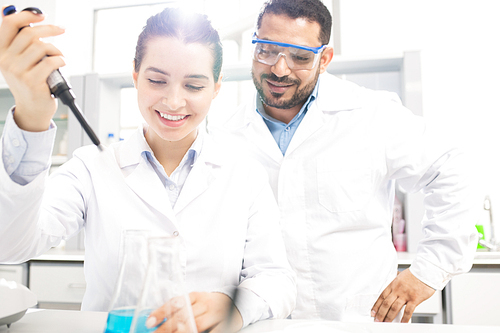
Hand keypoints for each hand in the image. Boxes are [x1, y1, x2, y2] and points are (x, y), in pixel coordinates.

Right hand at [0, 7, 64, 130]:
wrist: (32, 108)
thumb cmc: (29, 82)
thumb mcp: (18, 60)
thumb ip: (17, 39)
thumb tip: (10, 10)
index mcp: (1, 52)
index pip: (9, 24)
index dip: (26, 15)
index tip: (41, 15)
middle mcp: (6, 60)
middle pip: (29, 33)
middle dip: (49, 29)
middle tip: (61, 30)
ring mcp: (18, 71)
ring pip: (41, 47)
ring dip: (56, 49)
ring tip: (59, 56)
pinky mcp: (31, 81)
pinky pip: (50, 61)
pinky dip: (60, 60)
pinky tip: (62, 63)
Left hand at [146, 292, 242, 332]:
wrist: (237, 303)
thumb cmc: (210, 306)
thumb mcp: (196, 303)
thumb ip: (180, 310)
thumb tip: (158, 322)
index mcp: (195, 296)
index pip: (175, 302)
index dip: (161, 312)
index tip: (149, 322)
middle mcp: (205, 303)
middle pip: (184, 316)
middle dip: (167, 328)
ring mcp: (216, 314)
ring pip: (196, 325)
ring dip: (182, 332)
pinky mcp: (225, 324)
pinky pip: (212, 332)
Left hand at [371, 269, 434, 322]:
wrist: (426, 272)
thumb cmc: (415, 273)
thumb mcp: (401, 275)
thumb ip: (396, 279)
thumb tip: (393, 278)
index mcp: (393, 284)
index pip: (382, 296)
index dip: (376, 305)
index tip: (373, 311)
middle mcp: (397, 290)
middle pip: (386, 303)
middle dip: (380, 313)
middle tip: (377, 320)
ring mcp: (405, 295)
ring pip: (394, 308)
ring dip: (389, 317)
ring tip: (386, 322)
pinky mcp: (414, 299)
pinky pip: (408, 310)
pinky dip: (404, 318)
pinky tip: (402, 322)